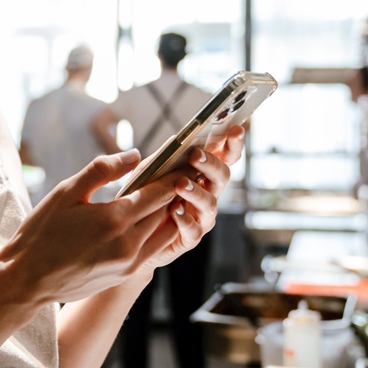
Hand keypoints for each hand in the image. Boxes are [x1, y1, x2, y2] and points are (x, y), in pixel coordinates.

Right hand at [0, 150, 197, 305]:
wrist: (28, 279)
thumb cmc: (41, 231)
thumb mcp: (66, 192)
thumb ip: (102, 170)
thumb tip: (135, 155)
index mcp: (113, 218)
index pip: (159, 192)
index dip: (174, 174)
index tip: (184, 160)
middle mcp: (128, 243)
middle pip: (166, 211)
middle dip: (176, 190)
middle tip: (183, 172)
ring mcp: (129, 262)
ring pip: (166, 232)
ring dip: (170, 213)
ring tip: (170, 194)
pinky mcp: (126, 274)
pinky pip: (154, 248)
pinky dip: (159, 231)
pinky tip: (151, 218)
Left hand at [131, 126, 245, 273]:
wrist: (133, 234)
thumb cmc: (145, 197)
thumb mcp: (151, 172)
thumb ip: (165, 158)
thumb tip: (177, 138)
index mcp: (203, 175)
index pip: (224, 156)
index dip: (233, 144)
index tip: (235, 129)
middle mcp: (208, 194)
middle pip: (223, 177)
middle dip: (212, 164)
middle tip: (195, 155)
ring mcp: (202, 217)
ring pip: (210, 203)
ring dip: (196, 191)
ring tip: (180, 184)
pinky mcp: (190, 238)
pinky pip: (193, 229)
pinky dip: (185, 219)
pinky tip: (175, 211)